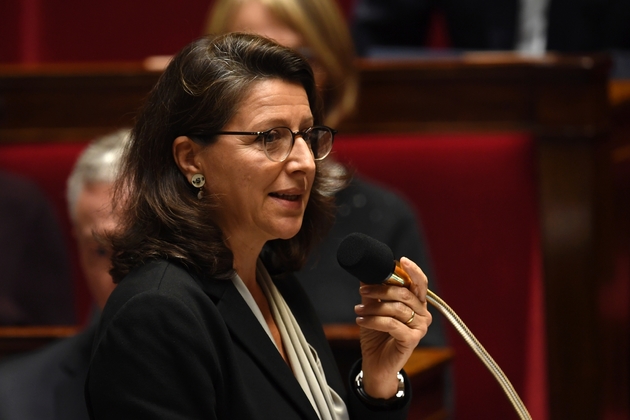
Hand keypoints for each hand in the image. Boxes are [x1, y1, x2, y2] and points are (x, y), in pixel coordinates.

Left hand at [354, 257, 430, 398]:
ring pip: (395, 309)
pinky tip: (361, 321)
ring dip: (373, 307)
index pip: (420, 282)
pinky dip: (373, 320)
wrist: (376, 362)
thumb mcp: (374, 308)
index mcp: (417, 303)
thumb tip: (367, 272)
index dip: (412, 270)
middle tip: (363, 290)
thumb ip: (375, 291)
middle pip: (404, 293)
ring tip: (358, 310)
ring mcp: (420, 327)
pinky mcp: (412, 339)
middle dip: (380, 289)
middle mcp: (423, 314)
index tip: (401, 260)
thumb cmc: (377, 334)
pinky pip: (391, 324)